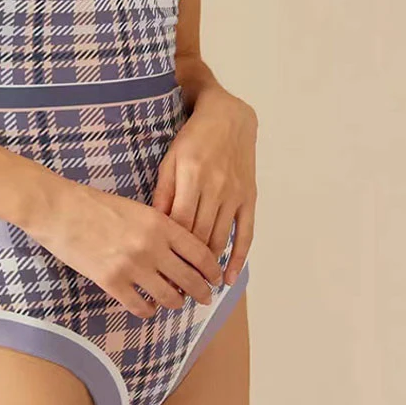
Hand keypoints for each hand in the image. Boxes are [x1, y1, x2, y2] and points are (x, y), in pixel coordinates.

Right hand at [26, 179, 224, 318]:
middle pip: (191, 279)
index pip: (201, 253)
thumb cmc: (96, 205)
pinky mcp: (112, 283)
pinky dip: (149, 311)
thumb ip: (161, 228)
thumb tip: (182, 254)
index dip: (213, 270)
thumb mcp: (137, 208)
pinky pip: (141, 308)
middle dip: (202, 292)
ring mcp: (132, 267)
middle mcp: (151, 247)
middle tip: (204, 297)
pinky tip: (148, 307)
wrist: (60, 210)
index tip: (216, 277)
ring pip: (170, 298)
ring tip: (177, 302)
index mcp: (160, 223)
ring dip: (177, 303)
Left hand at [151, 84, 257, 285]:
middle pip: (199, 236)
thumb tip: (156, 226)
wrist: (229, 117)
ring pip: (220, 238)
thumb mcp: (170, 158)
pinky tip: (229, 276)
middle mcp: (215, 187)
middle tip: (175, 287)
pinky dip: (238, 258)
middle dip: (187, 264)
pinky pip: (245, 233)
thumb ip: (163, 191)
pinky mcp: (249, 197)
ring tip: (195, 286)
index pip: (179, 223)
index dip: (170, 250)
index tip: (160, 269)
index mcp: (191, 176)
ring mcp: (235, 194)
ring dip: (208, 265)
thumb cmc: (193, 138)